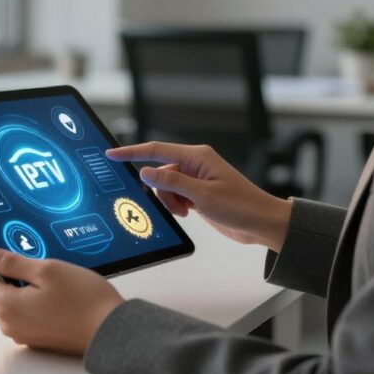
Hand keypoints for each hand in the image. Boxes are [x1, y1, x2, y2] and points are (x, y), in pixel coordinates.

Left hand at [0, 247, 123, 355]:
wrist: (112, 331)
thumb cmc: (85, 302)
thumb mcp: (46, 270)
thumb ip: (11, 262)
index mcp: (7, 306)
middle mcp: (10, 324)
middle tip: (11, 247)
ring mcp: (23, 333)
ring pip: (6, 300)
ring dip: (12, 282)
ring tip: (35, 266)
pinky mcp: (36, 336)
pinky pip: (21, 311)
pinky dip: (25, 295)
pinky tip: (45, 285)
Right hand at [106, 142, 291, 251]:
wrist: (261, 223)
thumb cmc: (241, 206)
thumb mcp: (202, 195)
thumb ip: (172, 181)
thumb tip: (145, 170)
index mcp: (197, 156)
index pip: (156, 150)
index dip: (131, 152)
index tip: (112, 154)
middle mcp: (195, 164)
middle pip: (160, 172)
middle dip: (161, 191)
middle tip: (178, 207)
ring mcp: (196, 178)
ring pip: (166, 186)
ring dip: (170, 201)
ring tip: (187, 211)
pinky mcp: (198, 192)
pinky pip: (175, 195)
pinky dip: (176, 205)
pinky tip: (190, 213)